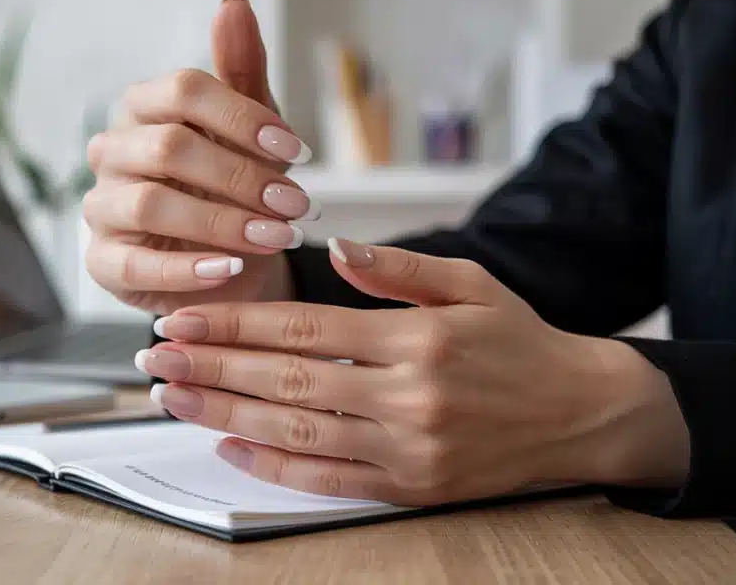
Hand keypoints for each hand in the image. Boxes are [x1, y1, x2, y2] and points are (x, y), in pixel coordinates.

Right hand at [83, 0, 315, 315]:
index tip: (297, 149)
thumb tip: (233, 2)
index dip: (242, 117)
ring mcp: (103, 207)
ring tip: (274, 237)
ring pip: (149, 204)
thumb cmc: (236, 188)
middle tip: (294, 203)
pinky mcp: (103, 261)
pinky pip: (133, 264)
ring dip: (221, 223)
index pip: (183, 90)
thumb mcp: (251, 131)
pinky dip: (187, 269)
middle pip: (168, 147)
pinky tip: (229, 270)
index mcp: (146, 108)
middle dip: (240, 176)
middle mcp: (114, 151)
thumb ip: (241, 71)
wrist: (232, 263)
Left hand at [136, 239, 690, 505]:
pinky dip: (274, 466)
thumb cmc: (520, 341)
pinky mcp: (411, 487)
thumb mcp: (473, 283)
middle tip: (153, 359)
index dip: (234, 326)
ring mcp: (408, 447)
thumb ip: (400, 269)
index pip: (302, 330)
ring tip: (173, 399)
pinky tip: (231, 447)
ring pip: (296, 432)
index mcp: (416, 337)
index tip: (182, 319)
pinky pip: (329, 480)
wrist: (581, 413)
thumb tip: (336, 248)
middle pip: (286, 381)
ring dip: (225, 416)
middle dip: (210, 369)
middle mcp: (408, 395)